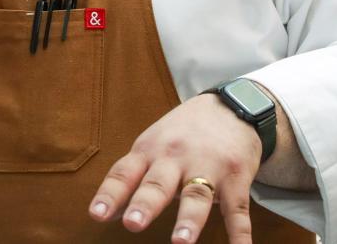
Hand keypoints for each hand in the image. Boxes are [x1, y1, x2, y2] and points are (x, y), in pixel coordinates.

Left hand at [89, 93, 262, 243]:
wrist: (231, 106)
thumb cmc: (183, 132)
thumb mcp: (152, 145)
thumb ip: (131, 178)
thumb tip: (104, 212)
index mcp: (150, 151)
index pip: (125, 173)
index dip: (110, 194)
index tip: (97, 215)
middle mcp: (176, 158)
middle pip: (158, 183)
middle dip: (146, 204)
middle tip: (133, 224)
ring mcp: (208, 167)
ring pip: (197, 195)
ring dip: (189, 219)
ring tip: (181, 242)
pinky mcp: (236, 177)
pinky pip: (237, 209)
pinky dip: (240, 233)